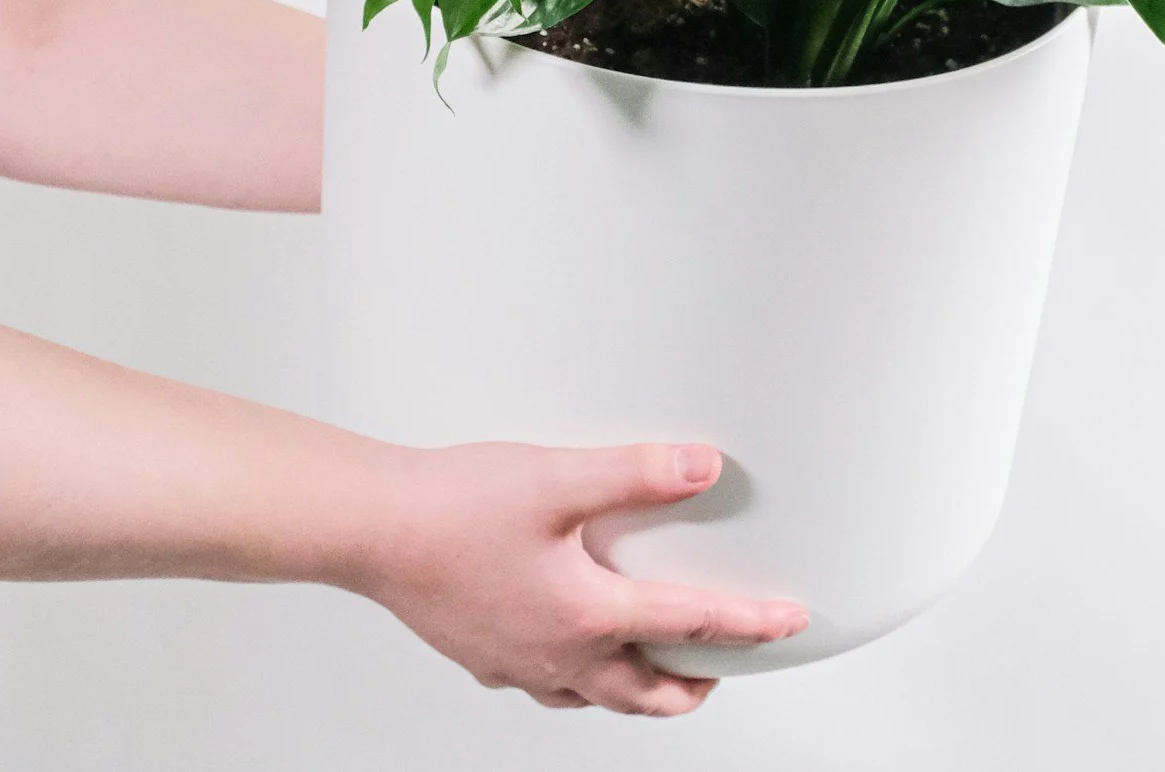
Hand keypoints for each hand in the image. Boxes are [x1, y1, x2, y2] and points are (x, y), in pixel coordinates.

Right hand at [355, 439, 805, 715]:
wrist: (374, 529)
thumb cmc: (456, 505)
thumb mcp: (560, 477)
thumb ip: (637, 472)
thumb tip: (704, 467)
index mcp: (587, 617)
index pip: (691, 626)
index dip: (749, 625)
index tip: (790, 623)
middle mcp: (557, 655)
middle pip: (647, 692)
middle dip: (697, 682)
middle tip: (730, 663)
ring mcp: (518, 663)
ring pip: (597, 696)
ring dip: (642, 687)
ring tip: (665, 664)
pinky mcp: (485, 654)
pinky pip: (551, 684)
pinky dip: (585, 676)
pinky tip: (577, 646)